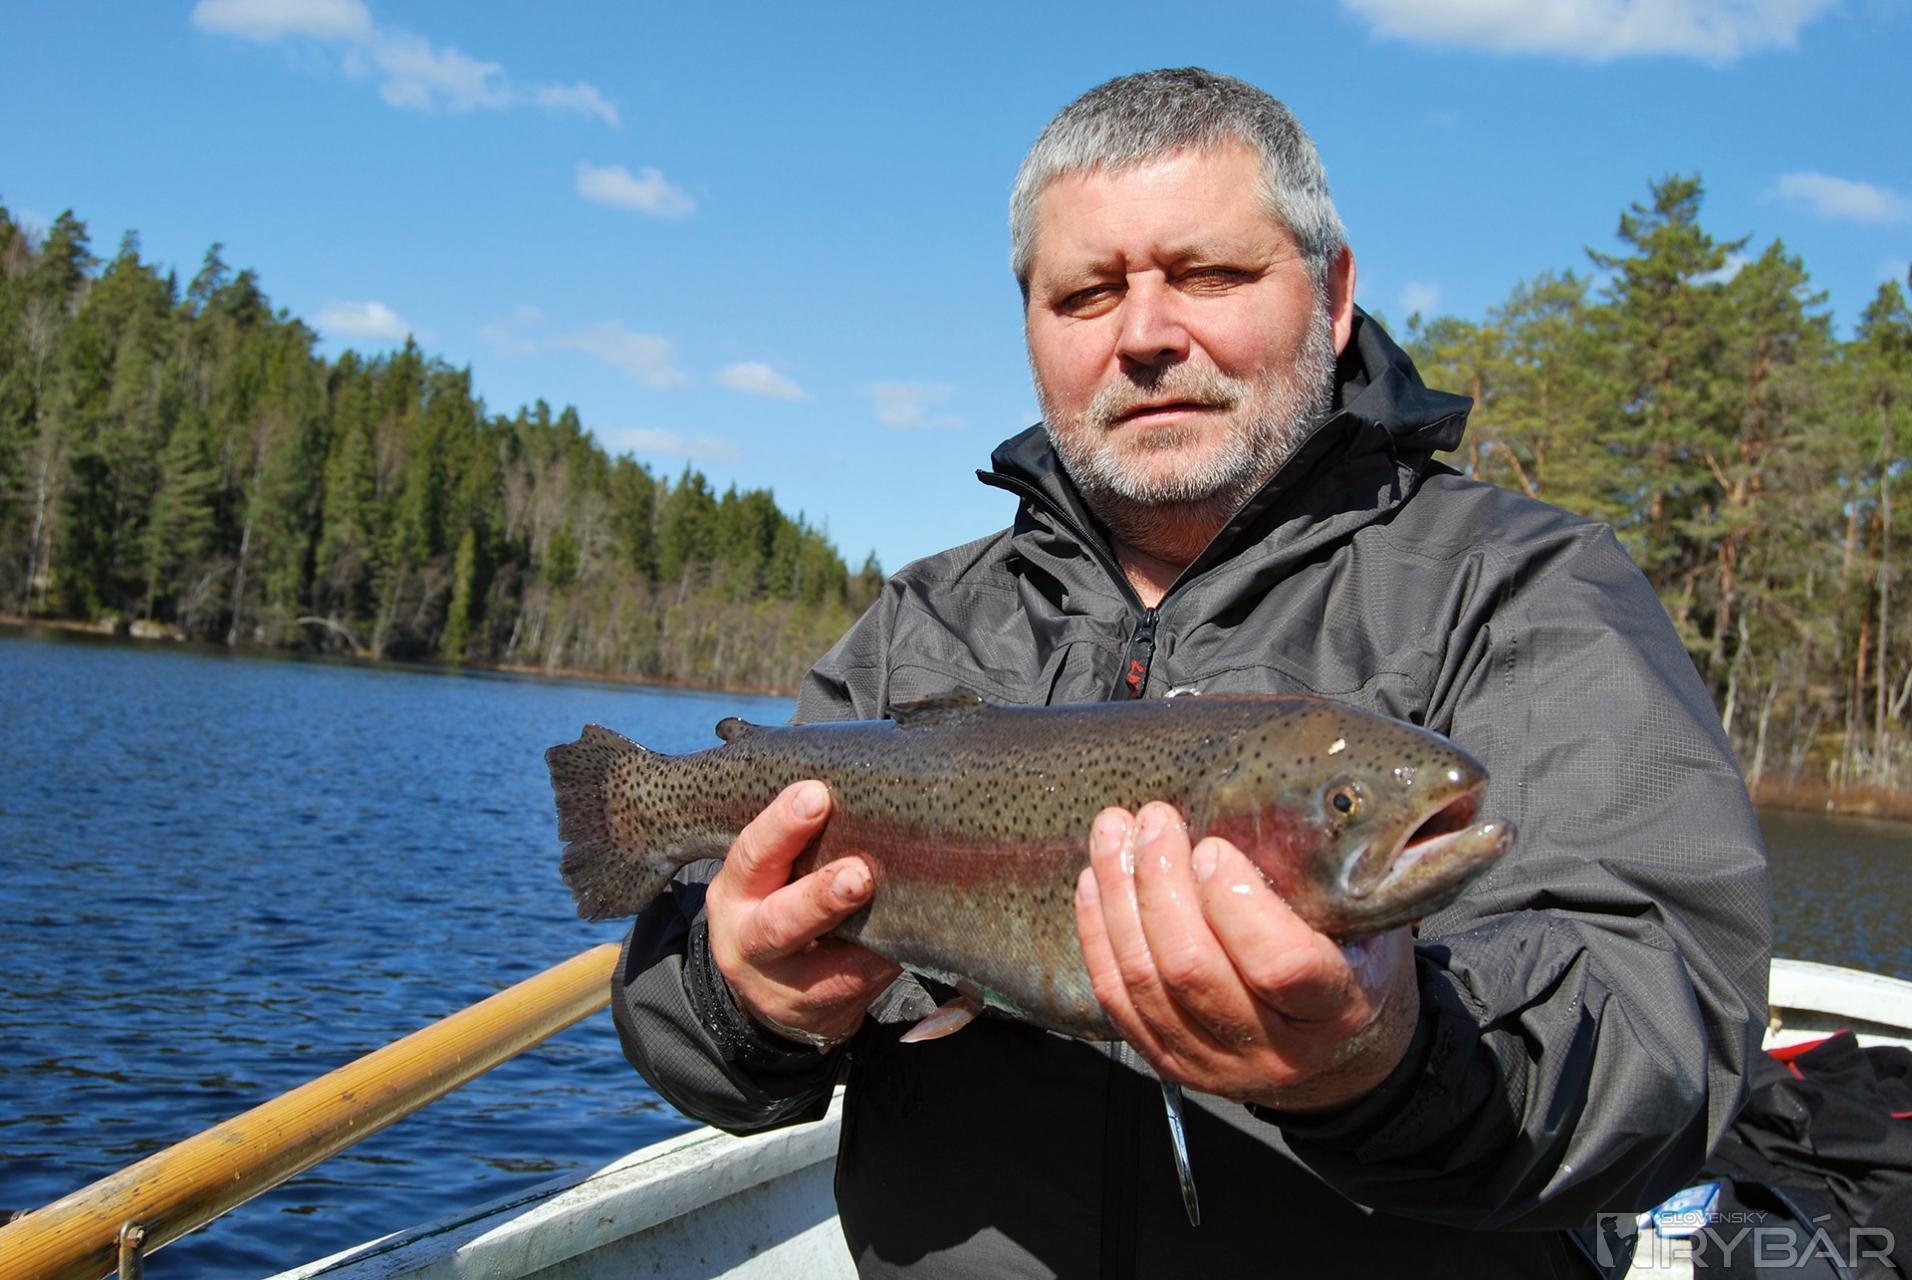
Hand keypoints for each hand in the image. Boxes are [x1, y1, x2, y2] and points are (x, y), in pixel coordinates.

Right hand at [706, 779, 900, 1046]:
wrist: (768, 991)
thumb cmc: (779, 902)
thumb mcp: (768, 875)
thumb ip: (799, 845)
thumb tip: (869, 795)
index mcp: (737, 892)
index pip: (752, 855)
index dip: (782, 826)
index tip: (817, 796)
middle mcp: (750, 942)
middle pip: (780, 924)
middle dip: (820, 898)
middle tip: (860, 875)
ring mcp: (786, 987)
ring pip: (826, 971)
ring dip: (868, 942)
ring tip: (902, 918)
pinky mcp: (822, 1015)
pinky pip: (865, 987)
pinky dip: (892, 961)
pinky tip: (919, 938)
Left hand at [1075, 802, 1418, 1110]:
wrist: (1337, 1048)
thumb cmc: (1354, 961)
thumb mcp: (1367, 922)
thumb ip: (1335, 878)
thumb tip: (1293, 799)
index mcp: (1333, 1010)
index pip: (1280, 965)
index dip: (1235, 903)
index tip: (1213, 847)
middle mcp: (1273, 1051)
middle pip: (1192, 969)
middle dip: (1160, 883)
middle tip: (1154, 820)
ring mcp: (1213, 1065)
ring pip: (1144, 981)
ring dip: (1118, 898)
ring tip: (1113, 833)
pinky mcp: (1169, 1062)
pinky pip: (1116, 1000)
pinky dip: (1098, 934)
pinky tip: (1095, 881)